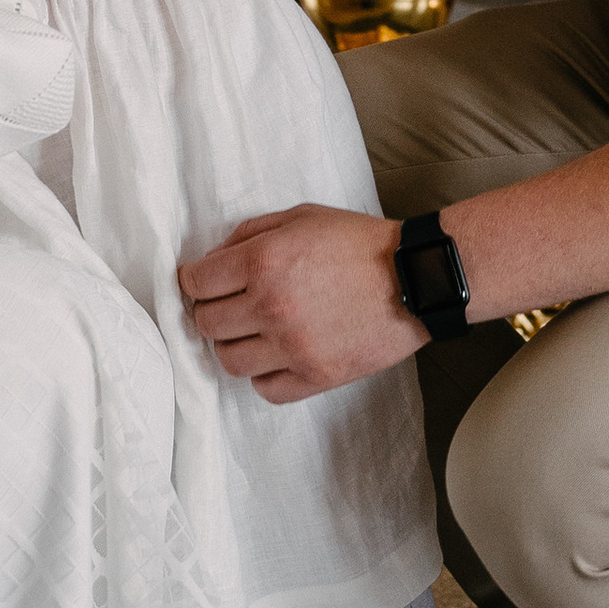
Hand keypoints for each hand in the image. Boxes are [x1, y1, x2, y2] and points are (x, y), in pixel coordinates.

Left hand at [178, 205, 417, 400]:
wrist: (415, 277)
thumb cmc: (359, 243)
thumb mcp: (300, 217)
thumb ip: (249, 234)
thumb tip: (212, 259)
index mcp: (263, 261)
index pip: (197, 282)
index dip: (193, 280)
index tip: (200, 282)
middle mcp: (272, 306)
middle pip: (207, 323)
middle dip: (210, 310)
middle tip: (228, 304)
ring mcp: (293, 347)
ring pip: (230, 361)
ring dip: (234, 344)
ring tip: (251, 331)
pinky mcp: (316, 376)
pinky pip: (265, 389)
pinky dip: (263, 375)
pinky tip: (275, 356)